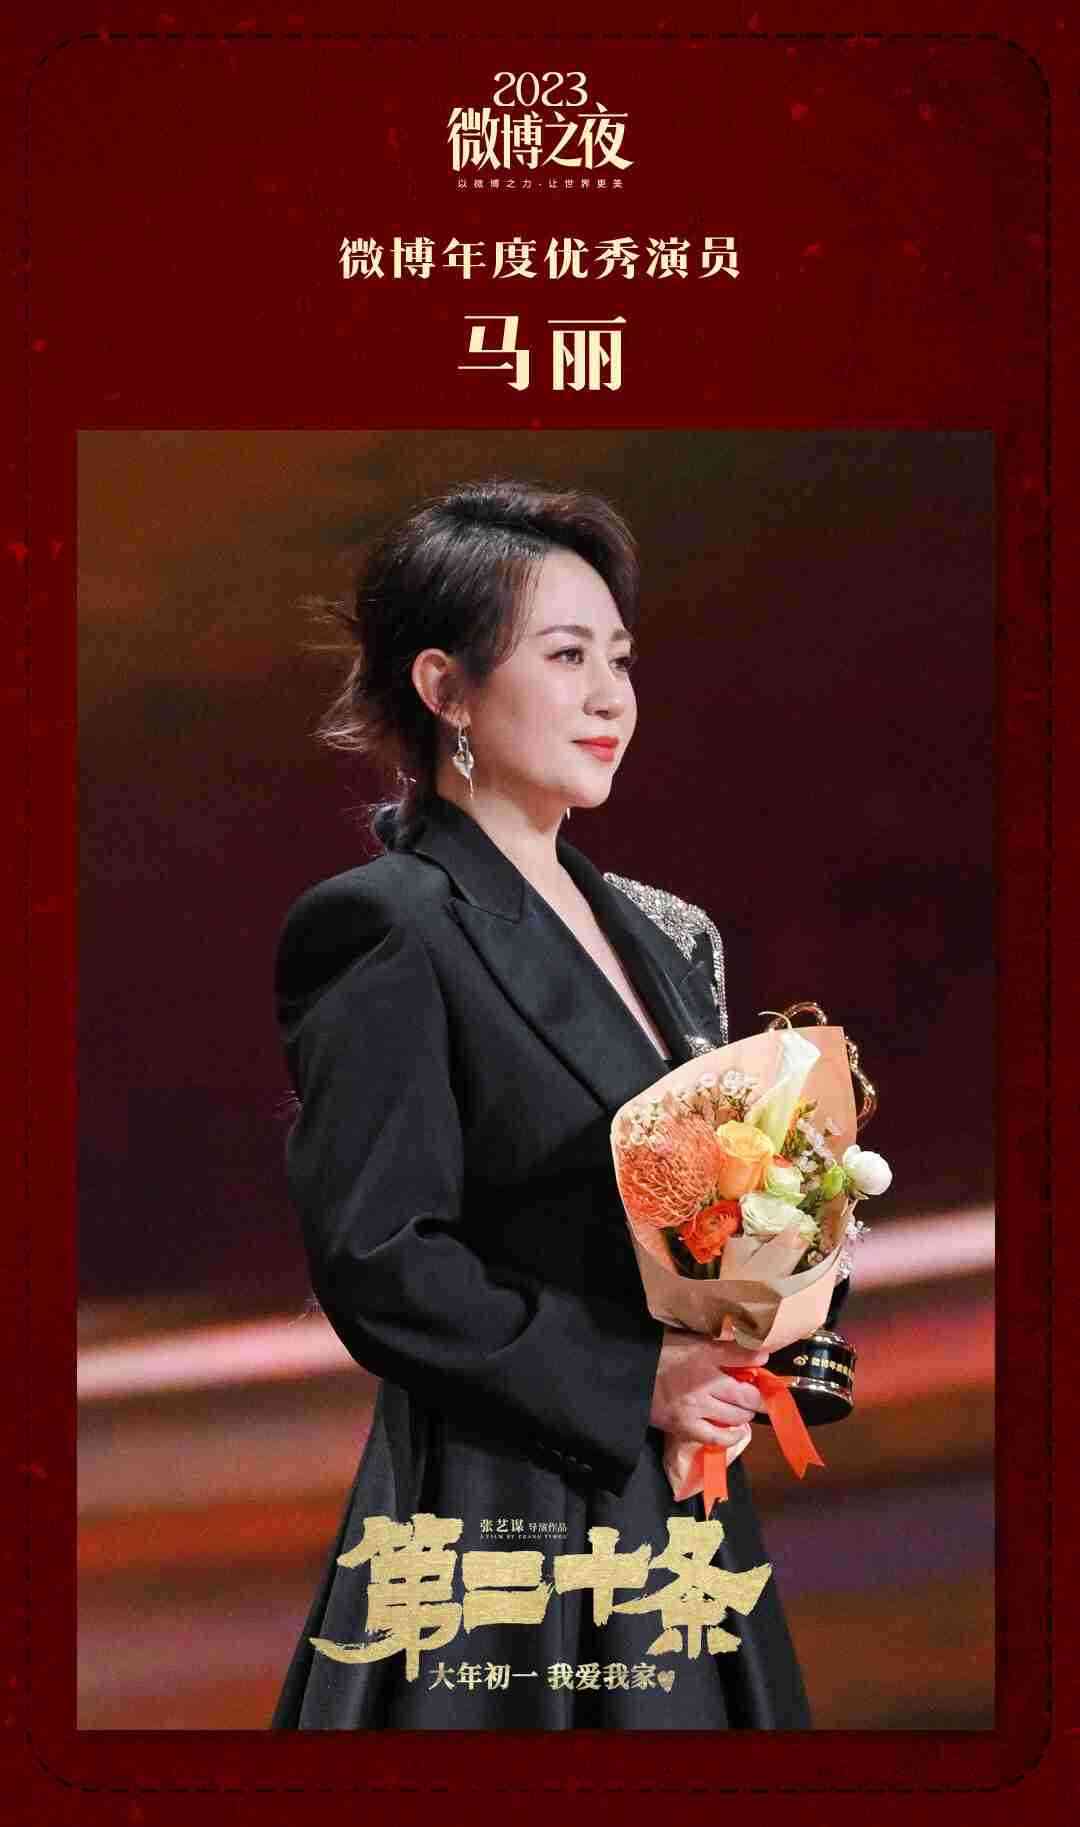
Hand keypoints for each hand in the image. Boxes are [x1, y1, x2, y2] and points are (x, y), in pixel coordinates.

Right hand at [649, 1327, 769, 1448]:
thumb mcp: (688, 1339)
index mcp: (703, 1354)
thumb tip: (747, 1346)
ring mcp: (696, 1406)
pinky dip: (732, 1435)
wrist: (629, 1375)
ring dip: (744, 1413)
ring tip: (741, 1408)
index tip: (763, 1361)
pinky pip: (718, 1437)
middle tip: (755, 1394)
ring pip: (737, 1416)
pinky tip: (736, 1430)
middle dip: (756, 1396)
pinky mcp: (686, 1426)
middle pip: (746, 1394)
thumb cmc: (659, 1353)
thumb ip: (716, 1344)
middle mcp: (704, 1381)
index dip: (759, 1359)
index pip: (742, 1355)